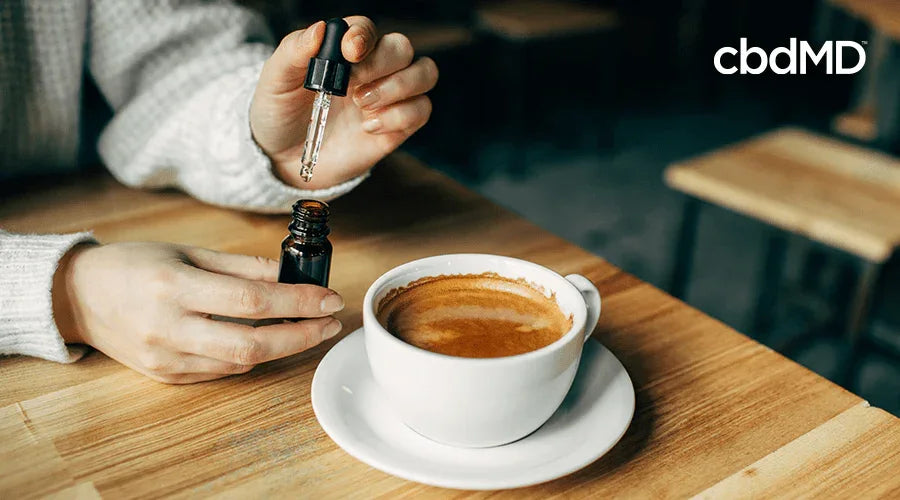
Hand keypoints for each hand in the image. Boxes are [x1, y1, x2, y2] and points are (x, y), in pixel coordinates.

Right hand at [52, 242, 343, 383]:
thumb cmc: (134, 266)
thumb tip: (291, 275)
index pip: (252, 302)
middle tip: (330, 324)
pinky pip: (222, 371)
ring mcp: (166, 358)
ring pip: (240, 363)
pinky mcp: (166, 376)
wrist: (78, 297)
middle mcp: (169, 328)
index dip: (298, 303)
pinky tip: (268, 340)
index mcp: (175, 287)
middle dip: (301, 337)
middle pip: (252, 345)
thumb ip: (242, 267)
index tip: (330, 300)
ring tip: (307, 329)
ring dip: (282, 349)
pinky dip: (251, 358)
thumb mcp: (187, 252)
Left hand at [250, 16, 438, 189]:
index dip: (364, 36)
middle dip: (381, 64)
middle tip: (352, 87)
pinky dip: (399, 117)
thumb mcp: (275, 80)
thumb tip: (320, 29)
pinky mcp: (399, 126)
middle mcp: (372, 69)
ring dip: (397, 87)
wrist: (285, 159)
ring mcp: (389, 97)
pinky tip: (368, 128)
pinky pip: (422, 110)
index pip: (367, 28)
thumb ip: (294, 51)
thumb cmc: (280, 113)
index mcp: (344, 50)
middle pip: (402, 47)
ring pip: (424, 73)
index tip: (350, 53)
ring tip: (361, 105)